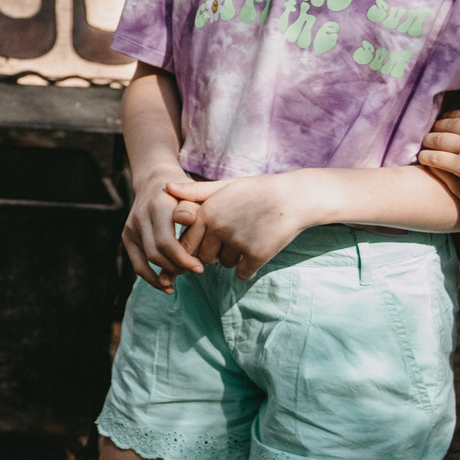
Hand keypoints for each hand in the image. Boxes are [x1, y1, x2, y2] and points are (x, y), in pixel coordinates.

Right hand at [121, 168, 202, 292]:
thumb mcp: (193, 195)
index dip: (183, 259)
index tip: (201, 267)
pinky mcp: (126, 235)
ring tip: (183, 275)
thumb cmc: (183, 192)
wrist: (155, 180)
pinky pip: (136, 263)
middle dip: (177, 267)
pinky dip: (150, 277)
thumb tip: (186, 220)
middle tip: (196, 269)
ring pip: (145, 261)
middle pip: (156, 254)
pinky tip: (166, 285)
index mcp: (157, 206)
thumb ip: (192, 208)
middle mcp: (140, 217)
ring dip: (166, 273)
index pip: (166, 242)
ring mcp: (130, 226)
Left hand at [166, 174, 322, 278]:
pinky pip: (242, 273)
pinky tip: (256, 251)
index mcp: (207, 213)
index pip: (186, 243)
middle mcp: (219, 228)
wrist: (294, 198)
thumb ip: (195, 191)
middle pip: (204, 257)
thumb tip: (166, 187)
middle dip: (212, 253)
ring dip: (232, 259)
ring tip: (246, 240)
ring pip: (224, 264)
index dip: (194, 246)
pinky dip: (247, 268)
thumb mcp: (224, 186)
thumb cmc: (257, 190)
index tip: (205, 244)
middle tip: (228, 241)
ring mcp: (238, 243)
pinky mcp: (257, 255)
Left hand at [421, 107, 459, 212]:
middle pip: (448, 124)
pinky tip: (423, 159)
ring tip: (426, 145)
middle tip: (431, 133)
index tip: (445, 121)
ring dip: (428, 141)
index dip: (451, 117)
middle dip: (437, 128)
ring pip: (438, 139)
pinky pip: (435, 158)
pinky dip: (426, 157)